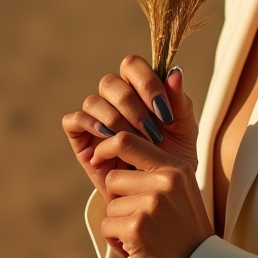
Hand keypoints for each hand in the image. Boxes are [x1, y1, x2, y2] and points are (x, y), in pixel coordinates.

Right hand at [62, 56, 197, 202]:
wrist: (157, 192)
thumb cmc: (172, 157)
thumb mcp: (184, 130)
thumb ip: (180, 101)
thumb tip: (175, 71)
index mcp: (138, 89)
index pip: (132, 65)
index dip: (146, 83)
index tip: (164, 112)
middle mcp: (114, 98)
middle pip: (110, 82)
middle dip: (134, 107)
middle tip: (152, 133)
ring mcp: (96, 117)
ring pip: (93, 100)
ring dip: (116, 120)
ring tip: (134, 141)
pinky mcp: (81, 137)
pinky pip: (74, 120)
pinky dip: (90, 125)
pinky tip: (109, 138)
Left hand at [92, 131, 213, 257]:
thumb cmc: (183, 232)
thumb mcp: (179, 192)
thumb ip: (155, 172)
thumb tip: (115, 152)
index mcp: (176, 168)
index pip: (128, 141)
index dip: (106, 147)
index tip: (99, 158)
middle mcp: (166, 181)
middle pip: (114, 177)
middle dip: (118, 199)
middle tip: (139, 217)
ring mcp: (152, 203)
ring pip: (110, 204)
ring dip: (118, 222)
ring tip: (143, 234)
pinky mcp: (138, 227)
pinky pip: (107, 225)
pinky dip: (115, 239)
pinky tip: (137, 247)